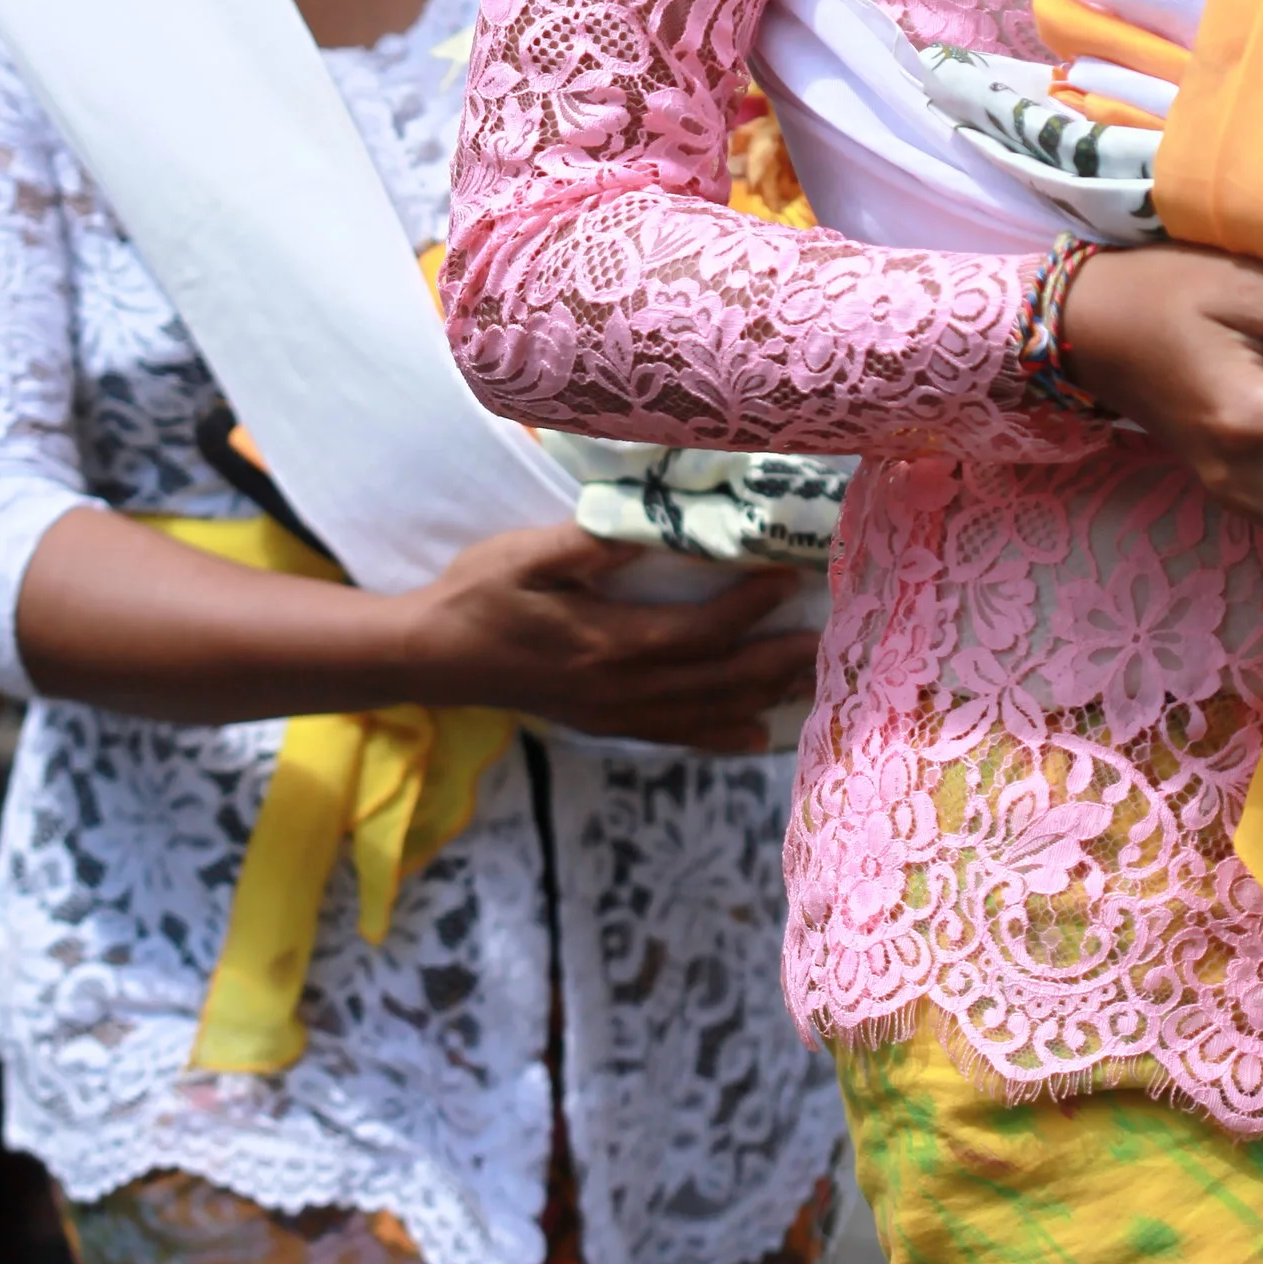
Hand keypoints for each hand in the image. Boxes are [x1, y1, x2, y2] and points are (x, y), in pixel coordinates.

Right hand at [394, 524, 817, 747]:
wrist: (432, 657)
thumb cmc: (477, 594)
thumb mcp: (525, 555)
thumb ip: (589, 545)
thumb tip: (649, 528)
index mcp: (605, 642)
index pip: (697, 631)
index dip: (747, 606)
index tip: (787, 576)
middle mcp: (618, 687)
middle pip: (716, 680)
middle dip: (776, 661)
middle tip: (830, 642)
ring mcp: (612, 711)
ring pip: (704, 712)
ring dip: (762, 698)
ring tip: (812, 682)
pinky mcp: (602, 722)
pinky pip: (674, 735)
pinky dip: (720, 735)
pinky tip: (755, 735)